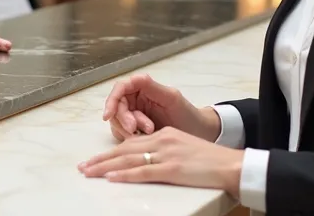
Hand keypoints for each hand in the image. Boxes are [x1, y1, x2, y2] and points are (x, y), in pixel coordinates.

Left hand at [77, 127, 243, 195]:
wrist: (231, 164)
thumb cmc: (210, 161)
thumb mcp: (183, 148)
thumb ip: (164, 151)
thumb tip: (145, 161)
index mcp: (164, 135)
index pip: (130, 144)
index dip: (110, 153)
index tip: (94, 160)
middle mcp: (162, 141)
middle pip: (124, 150)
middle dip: (100, 159)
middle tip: (82, 167)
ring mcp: (166, 155)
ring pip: (128, 160)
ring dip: (105, 167)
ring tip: (88, 172)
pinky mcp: (172, 168)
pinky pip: (143, 172)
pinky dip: (125, 175)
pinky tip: (111, 178)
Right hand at [101, 74, 219, 141]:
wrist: (199, 135)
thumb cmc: (188, 115)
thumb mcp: (172, 98)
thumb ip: (152, 87)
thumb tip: (133, 79)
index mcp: (143, 87)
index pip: (120, 89)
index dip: (111, 100)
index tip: (109, 114)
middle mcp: (136, 100)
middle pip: (116, 107)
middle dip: (124, 119)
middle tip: (136, 129)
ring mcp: (134, 115)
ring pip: (117, 122)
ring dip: (128, 130)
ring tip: (148, 133)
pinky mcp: (135, 131)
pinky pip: (123, 134)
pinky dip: (130, 138)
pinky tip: (144, 140)